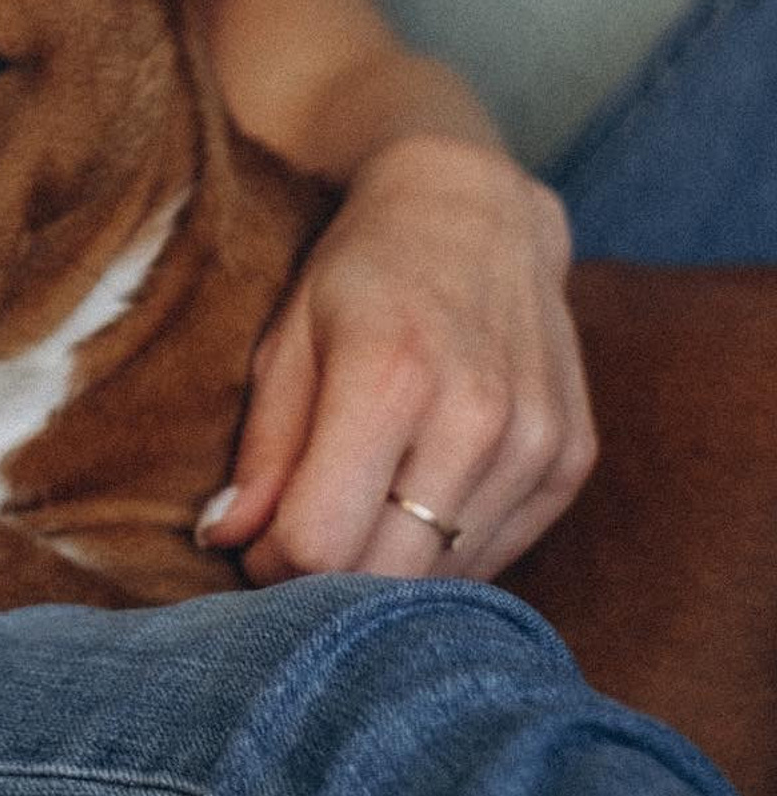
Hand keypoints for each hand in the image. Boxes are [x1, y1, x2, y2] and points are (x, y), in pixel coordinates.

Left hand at [198, 134, 593, 582]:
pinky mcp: (571, 459)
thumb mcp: (288, 337)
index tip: (254, 542)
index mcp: (388, 375)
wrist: (474, 211)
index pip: (320, 540)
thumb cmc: (359, 272)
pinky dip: (443, 553)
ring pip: (443, 577)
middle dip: (325, 583)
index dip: (271, 561)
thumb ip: (262, 448)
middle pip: (386, 577)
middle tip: (293, 545)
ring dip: (386, 571)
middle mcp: (475, 415)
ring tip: (352, 515)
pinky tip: (412, 502)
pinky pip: (496, 555)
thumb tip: (224, 541)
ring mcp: (534, 441)